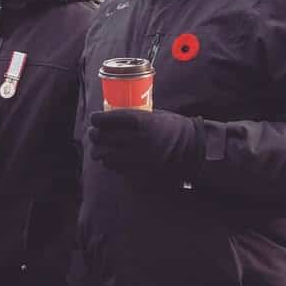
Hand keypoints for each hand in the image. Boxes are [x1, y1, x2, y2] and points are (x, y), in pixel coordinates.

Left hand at [87, 109, 201, 177]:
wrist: (193, 148)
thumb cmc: (172, 128)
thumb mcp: (154, 115)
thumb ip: (134, 117)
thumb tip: (110, 119)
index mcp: (143, 121)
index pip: (110, 119)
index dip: (97, 119)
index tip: (94, 119)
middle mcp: (139, 138)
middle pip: (104, 137)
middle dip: (94, 135)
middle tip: (93, 133)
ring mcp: (139, 156)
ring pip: (106, 155)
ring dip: (98, 151)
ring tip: (98, 149)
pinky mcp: (141, 169)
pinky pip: (116, 167)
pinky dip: (109, 163)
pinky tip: (110, 159)